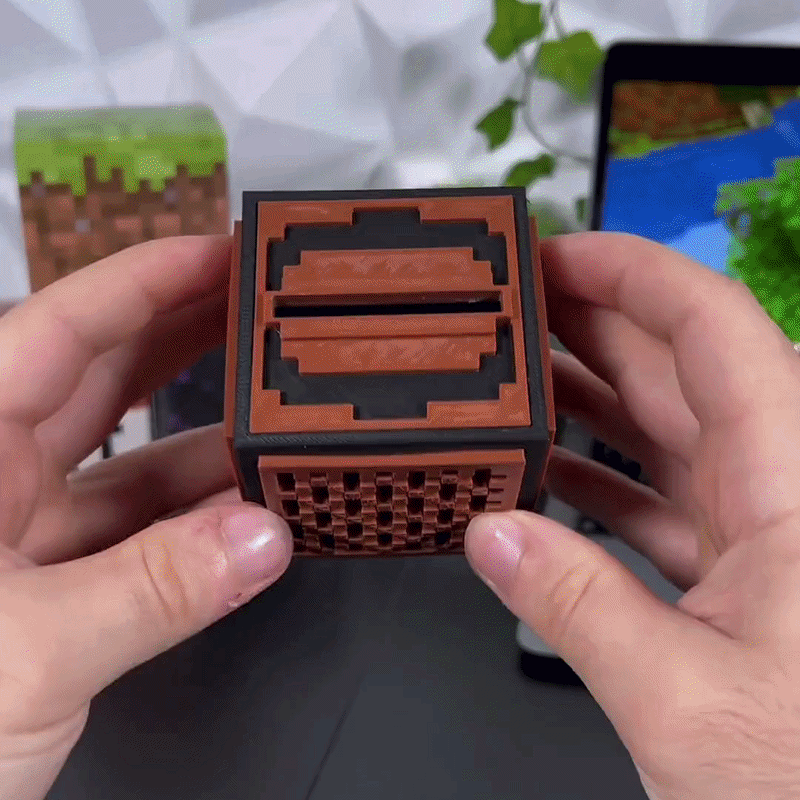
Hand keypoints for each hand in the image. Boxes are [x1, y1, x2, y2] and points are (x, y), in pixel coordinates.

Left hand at [0, 238, 292, 799]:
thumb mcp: (26, 657)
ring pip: (130, 462)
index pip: (59, 332)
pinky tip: (253, 509)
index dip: (146, 281)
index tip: (223, 254)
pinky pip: (139, 534)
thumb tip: (266, 536)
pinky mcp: (52, 589)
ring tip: (282, 412)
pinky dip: (196, 523)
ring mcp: (20, 536)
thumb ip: (153, 590)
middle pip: (101, 379)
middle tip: (268, 309)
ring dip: (207, 441)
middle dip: (187, 336)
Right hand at [465, 233, 799, 799]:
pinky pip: (662, 502)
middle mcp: (785, 495)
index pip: (715, 332)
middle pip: (681, 371)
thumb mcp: (686, 701)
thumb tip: (494, 537)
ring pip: (668, 434)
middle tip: (518, 305)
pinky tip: (547, 474)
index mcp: (795, 489)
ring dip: (590, 398)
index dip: (636, 276)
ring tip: (517, 374)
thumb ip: (578, 607)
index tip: (564, 254)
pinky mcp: (742, 580)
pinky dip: (602, 480)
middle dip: (596, 324)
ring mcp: (763, 537)